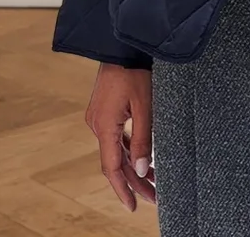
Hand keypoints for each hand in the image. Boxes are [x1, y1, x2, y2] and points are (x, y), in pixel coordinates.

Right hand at [84, 63, 156, 210]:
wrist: (122, 44)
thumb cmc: (135, 71)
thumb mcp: (145, 106)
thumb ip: (143, 139)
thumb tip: (141, 170)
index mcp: (104, 126)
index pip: (112, 167)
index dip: (123, 189)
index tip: (133, 206)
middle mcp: (97, 124)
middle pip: (115, 161)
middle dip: (134, 181)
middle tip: (153, 197)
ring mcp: (99, 117)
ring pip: (116, 149)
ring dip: (133, 165)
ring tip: (153, 181)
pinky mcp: (104, 110)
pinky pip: (115, 136)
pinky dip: (128, 149)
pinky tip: (142, 157)